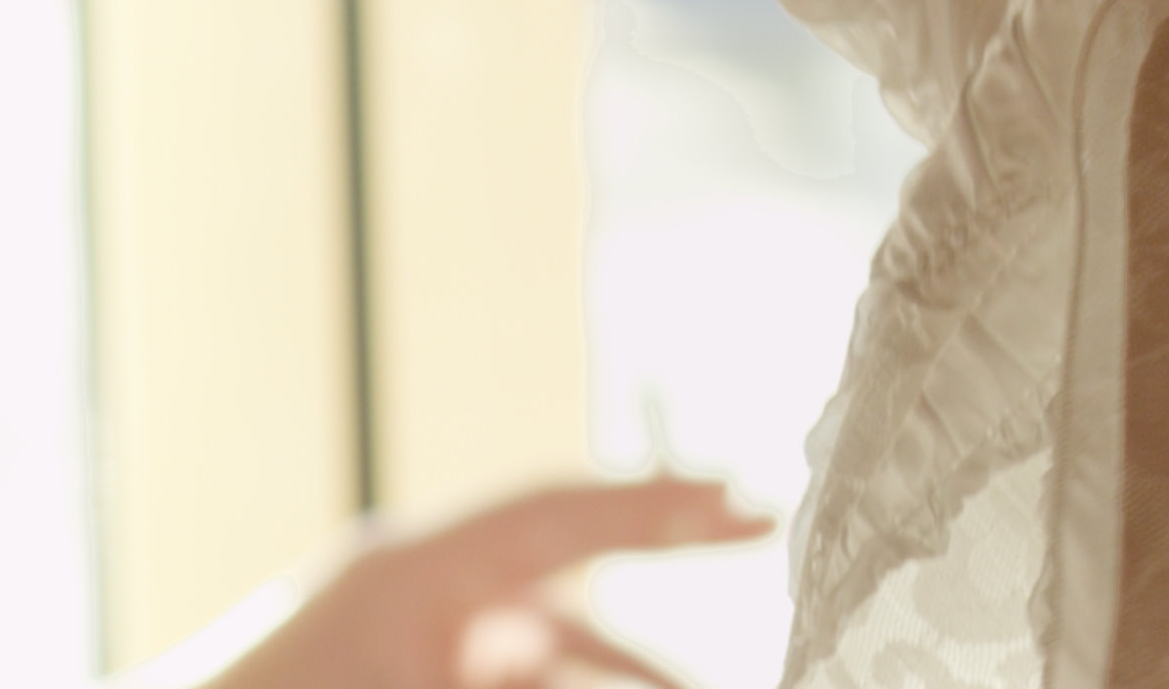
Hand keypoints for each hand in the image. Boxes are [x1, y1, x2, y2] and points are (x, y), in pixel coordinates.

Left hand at [177, 478, 774, 688]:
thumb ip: (547, 676)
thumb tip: (653, 672)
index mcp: (413, 568)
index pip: (557, 512)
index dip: (651, 503)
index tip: (734, 497)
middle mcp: (421, 586)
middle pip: (564, 548)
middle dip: (659, 538)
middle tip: (755, 519)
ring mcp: (418, 633)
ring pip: (549, 633)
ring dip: (627, 657)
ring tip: (709, 679)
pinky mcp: (417, 671)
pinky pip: (518, 671)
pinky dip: (576, 679)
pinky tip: (645, 685)